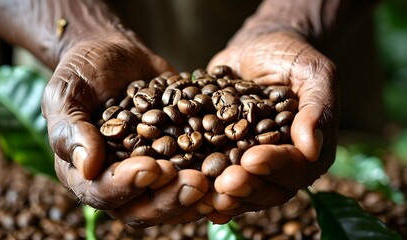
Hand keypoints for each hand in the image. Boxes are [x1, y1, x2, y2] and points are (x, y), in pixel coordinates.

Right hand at [42, 33, 209, 226]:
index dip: (126, 186)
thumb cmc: (83, 71)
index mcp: (85, 172)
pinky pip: (193, 173)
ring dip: (195, 196)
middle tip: (195, 183)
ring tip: (216, 182)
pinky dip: (211, 175)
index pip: (102, 191)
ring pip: (171, 198)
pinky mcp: (177, 156)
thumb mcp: (66, 93)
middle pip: (142, 206)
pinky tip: (231, 167)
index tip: (150, 167)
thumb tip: (87, 166)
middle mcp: (119, 179)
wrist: (115, 55)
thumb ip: (71, 129)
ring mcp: (151, 171)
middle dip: (169, 198)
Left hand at [206, 31, 337, 222]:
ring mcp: (253, 162)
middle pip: (270, 189)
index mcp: (309, 148)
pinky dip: (208, 187)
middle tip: (225, 183)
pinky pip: (220, 176)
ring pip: (245, 190)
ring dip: (227, 195)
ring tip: (207, 191)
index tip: (251, 159)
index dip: (276, 166)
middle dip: (248, 187)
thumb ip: (318, 108)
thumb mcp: (312, 73)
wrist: (256, 48)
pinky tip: (193, 190)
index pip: (298, 167)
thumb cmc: (289, 56)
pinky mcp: (227, 156)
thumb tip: (312, 148)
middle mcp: (283, 163)